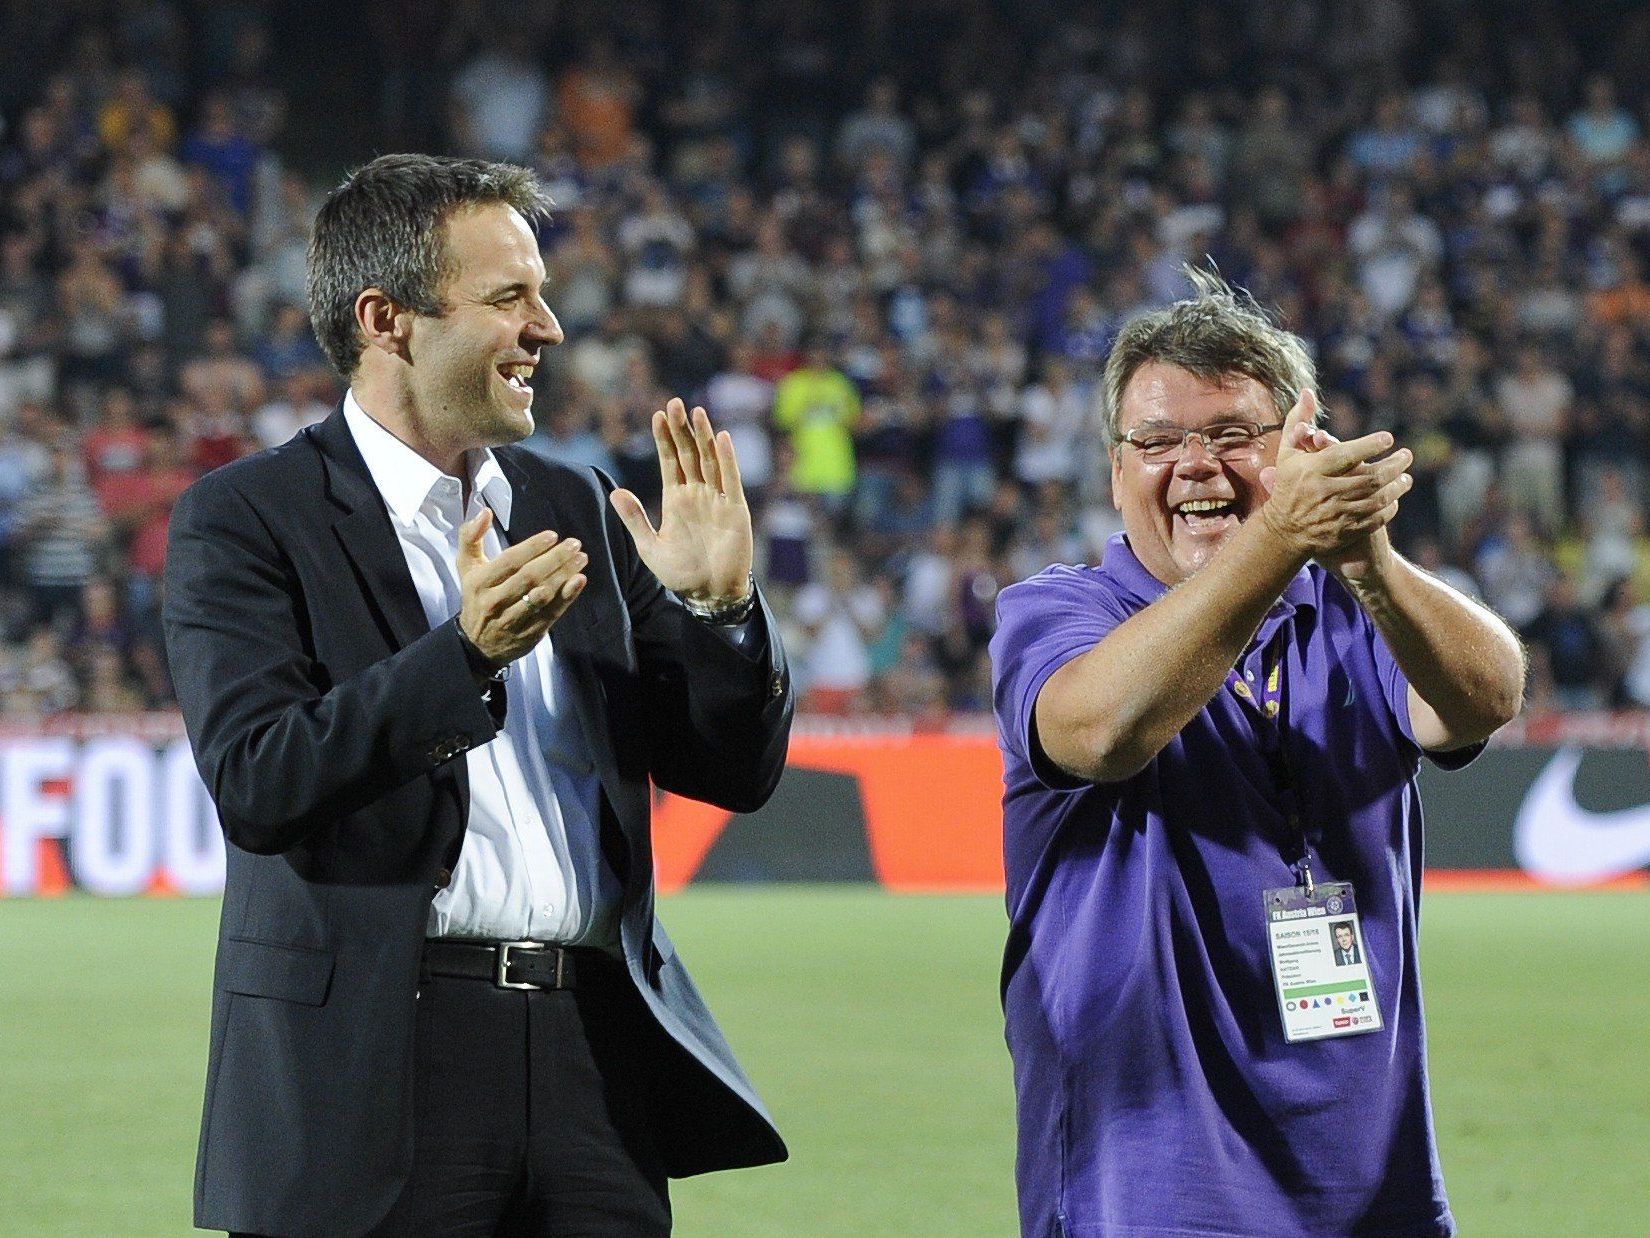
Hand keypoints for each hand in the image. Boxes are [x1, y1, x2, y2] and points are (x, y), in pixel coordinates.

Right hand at [456, 507, 587, 665]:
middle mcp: (495, 602)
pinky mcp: (530, 632)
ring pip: (542, 595)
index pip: (510, 561)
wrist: (477, 644)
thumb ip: (471, 537)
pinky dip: (568, 597)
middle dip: (554, 559)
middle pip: (529, 577)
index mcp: (479, 582)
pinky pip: (552, 612)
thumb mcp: (467, 567)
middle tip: (574, 544)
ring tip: (581, 559)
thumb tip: (484, 512)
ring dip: (564, 575)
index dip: (532, 547)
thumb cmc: (476, 596)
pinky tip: (579, 581)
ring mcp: (513, 619)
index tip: (553, 536)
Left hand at [609, 397, 752, 605]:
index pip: (670, 461)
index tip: (657, 415)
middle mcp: (697, 494)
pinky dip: (727, 460)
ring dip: (703, 437)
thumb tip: (615, 492)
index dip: (664, 439)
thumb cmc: (681, 573)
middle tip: (674, 403)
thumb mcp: (650, 547)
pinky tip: (722, 439)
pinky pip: (731, 480)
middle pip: (689, 454)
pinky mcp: (735, 510)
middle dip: (681, 429)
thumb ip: (634, 519)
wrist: (709, 594)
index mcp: (676, 499)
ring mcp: (717, 500)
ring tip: (696, 412)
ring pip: (709, 461)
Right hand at [1257, 389, 1411, 567]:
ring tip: (1406, 477)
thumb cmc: (1288, 485)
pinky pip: (1375, 519)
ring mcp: (1336, 515)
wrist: (1284, 531)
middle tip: (1407, 455)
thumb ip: (1299, 421)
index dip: (1370, 445)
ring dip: (1397, 487)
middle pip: (1370, 478)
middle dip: (1394, 465)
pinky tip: (1394, 498)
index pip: (1345, 455)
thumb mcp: (1287, 452)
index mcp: (1311, 471)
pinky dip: (1389, 508)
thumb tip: (1307, 391)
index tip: (1388, 438)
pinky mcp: (1344, 533)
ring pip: (1377, 499)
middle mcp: (1324, 493)